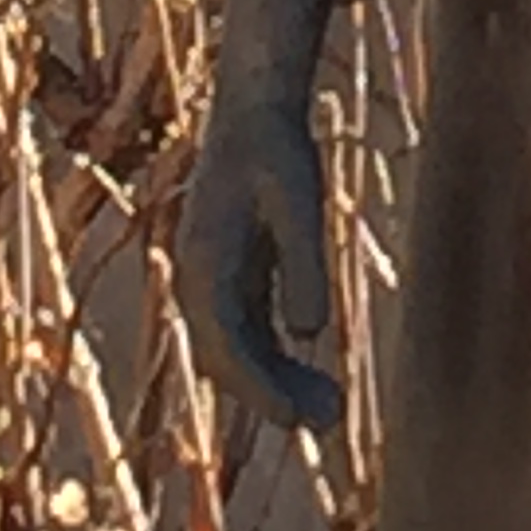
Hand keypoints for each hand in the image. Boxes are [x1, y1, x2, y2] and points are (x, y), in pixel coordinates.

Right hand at [174, 0, 342, 432]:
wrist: (253, 109)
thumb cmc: (277, 148)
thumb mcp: (300, 199)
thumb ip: (303, 263)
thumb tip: (310, 333)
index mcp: (206, 261)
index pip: (226, 344)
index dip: (260, 389)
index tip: (297, 420)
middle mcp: (197, 277)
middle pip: (227, 358)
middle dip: (273, 397)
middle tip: (331, 421)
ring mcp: (211, 278)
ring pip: (236, 351)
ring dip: (276, 384)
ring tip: (333, 409)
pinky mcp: (231, 273)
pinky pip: (248, 332)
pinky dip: (276, 359)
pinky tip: (315, 378)